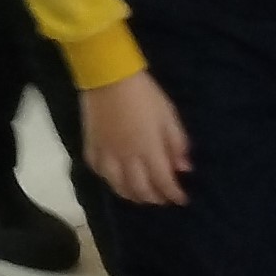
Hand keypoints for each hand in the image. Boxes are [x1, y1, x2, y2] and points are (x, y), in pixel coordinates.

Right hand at [83, 72, 191, 206]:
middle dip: (154, 198)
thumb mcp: (169, 116)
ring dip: (131, 195)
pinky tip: (114, 177)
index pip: (163, 182)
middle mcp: (127, 158)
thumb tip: (184, 168)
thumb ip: (177, 144)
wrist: (108, 77)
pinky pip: (98, 170)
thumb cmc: (144, 95)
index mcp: (149, 150)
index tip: (182, 199)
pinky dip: (108, 179)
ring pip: (117, 185)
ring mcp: (107, 154)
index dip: (174, 194)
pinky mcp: (91, 145)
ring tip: (140, 195)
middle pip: (140, 189)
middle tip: (163, 198)